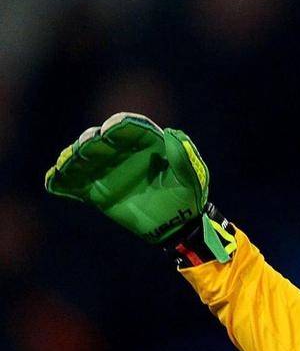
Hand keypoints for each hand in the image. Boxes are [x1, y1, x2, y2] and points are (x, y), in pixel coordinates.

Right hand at [45, 112, 231, 261]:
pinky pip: (75, 186)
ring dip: (72, 159)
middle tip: (87, 147)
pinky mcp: (96, 192)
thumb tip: (171, 132)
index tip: (110, 130)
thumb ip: (184, 155)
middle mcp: (123, 153)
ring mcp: (107, 172)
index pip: (131, 128)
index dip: (120, 126)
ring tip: (66, 163)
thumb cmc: (188, 195)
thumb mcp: (194, 176)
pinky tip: (53, 182)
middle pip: (101, 142)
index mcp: (148, 143)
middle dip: (91, 142)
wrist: (179, 224)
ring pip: (84, 160)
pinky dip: (62, 182)